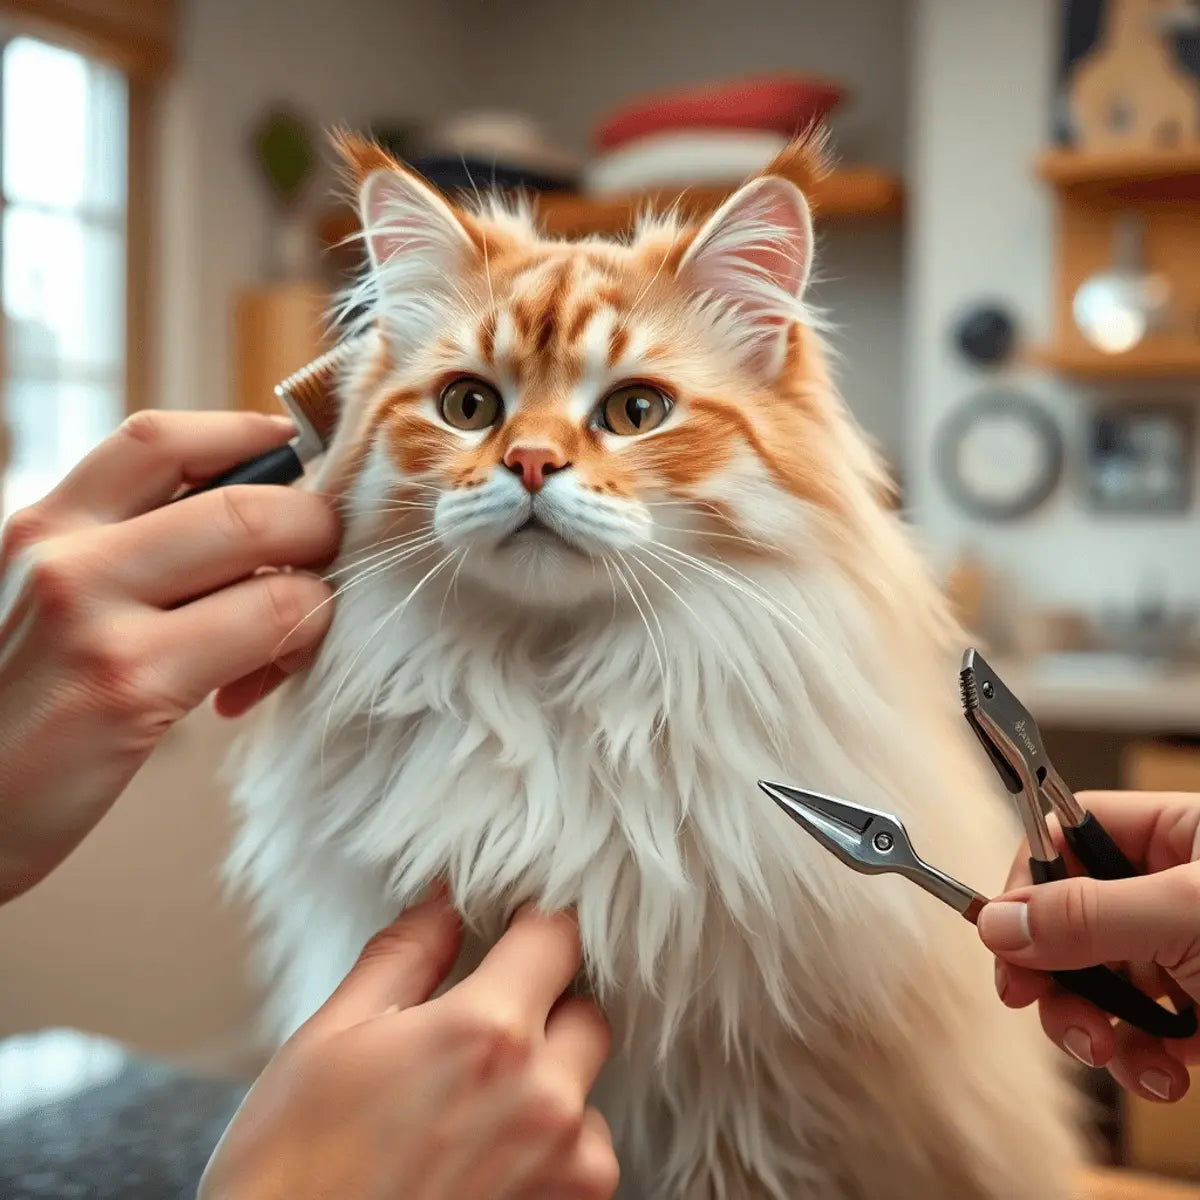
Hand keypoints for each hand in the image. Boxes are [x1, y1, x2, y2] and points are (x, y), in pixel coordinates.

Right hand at [0, 412, 339, 901]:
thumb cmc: (19, 715)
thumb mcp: (52, 608)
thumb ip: (134, 561)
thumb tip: (260, 533)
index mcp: (43, 524)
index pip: (158, 439)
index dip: (242, 433)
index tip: (290, 449)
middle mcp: (62, 552)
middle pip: (240, 497)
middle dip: (312, 523)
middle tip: (324, 564)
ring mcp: (92, 613)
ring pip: (268, 557)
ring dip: (313, 593)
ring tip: (289, 637)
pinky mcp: (128, 683)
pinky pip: (267, 627)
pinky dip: (295, 645)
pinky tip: (249, 690)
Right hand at [200, 890, 618, 1199]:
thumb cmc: (292, 1171)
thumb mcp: (332, 1039)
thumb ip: (404, 955)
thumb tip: (443, 901)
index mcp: (486, 1032)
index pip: (557, 936)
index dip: (535, 924)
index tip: (515, 930)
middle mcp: (543, 1097)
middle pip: (586, 1014)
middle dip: (545, 1010)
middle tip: (480, 1031)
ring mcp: (564, 1168)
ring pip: (587, 1090)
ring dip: (550, 1086)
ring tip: (471, 1113)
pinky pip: (586, 1158)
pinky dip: (552, 1150)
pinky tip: (485, 1160)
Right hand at [978, 790, 1199, 1101]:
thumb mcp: (1187, 916)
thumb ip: (1088, 915)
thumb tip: (996, 922)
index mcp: (1178, 836)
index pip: (1067, 837)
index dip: (1028, 882)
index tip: (1005, 934)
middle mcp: (1174, 891)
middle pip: (1070, 918)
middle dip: (1053, 972)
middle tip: (1032, 998)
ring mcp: (1189, 956)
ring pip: (1097, 983)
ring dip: (1090, 1027)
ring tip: (1106, 1052)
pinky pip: (1142, 1035)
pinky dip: (1141, 1064)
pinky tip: (1163, 1077)